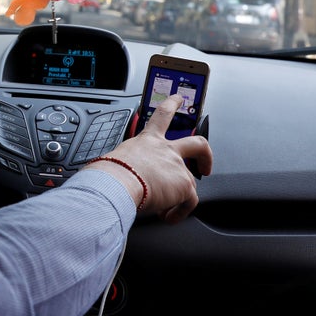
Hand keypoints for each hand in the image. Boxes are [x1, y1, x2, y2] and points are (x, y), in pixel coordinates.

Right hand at [83, 94, 213, 222]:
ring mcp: (178, 167)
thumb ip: (125, 164)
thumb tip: (115, 176)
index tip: (179, 98)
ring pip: (191, 182)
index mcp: (147, 140)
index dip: (173, 104)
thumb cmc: (110, 173)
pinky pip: (189, 203)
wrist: (117, 182)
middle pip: (196, 143)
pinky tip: (168, 216)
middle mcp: (166, 150)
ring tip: (166, 209)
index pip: (162, 114)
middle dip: (205, 155)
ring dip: (180, 197)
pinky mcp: (185, 184)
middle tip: (205, 165)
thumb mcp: (116, 160)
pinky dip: (180, 212)